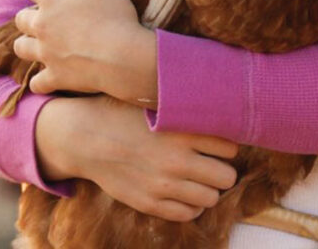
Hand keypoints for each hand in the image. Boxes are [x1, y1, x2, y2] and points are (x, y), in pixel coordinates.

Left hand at [13, 0, 157, 104]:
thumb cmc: (114, 13)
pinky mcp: (55, 77)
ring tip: (47, 42)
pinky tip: (52, 74)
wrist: (123, 57)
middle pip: (21, 18)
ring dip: (30, 44)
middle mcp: (40, 26)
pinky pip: (38, 82)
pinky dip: (42, 78)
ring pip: (23, 48)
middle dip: (31, 15)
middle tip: (51, 15)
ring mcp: (46, 54)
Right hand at [36, 96, 238, 221]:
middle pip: (227, 176)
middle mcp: (177, 160)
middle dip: (223, 170)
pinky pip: (188, 214)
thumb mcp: (159, 104)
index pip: (231, 148)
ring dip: (210, 189)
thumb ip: (188, 110)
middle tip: (214, 164)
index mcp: (183, 132)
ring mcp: (163, 185)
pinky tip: (185, 192)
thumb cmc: (125, 114)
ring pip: (211, 198)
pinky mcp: (149, 203)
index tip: (220, 145)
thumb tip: (222, 107)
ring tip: (200, 179)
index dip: (228, 146)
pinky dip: (192, 205)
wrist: (86, 137)